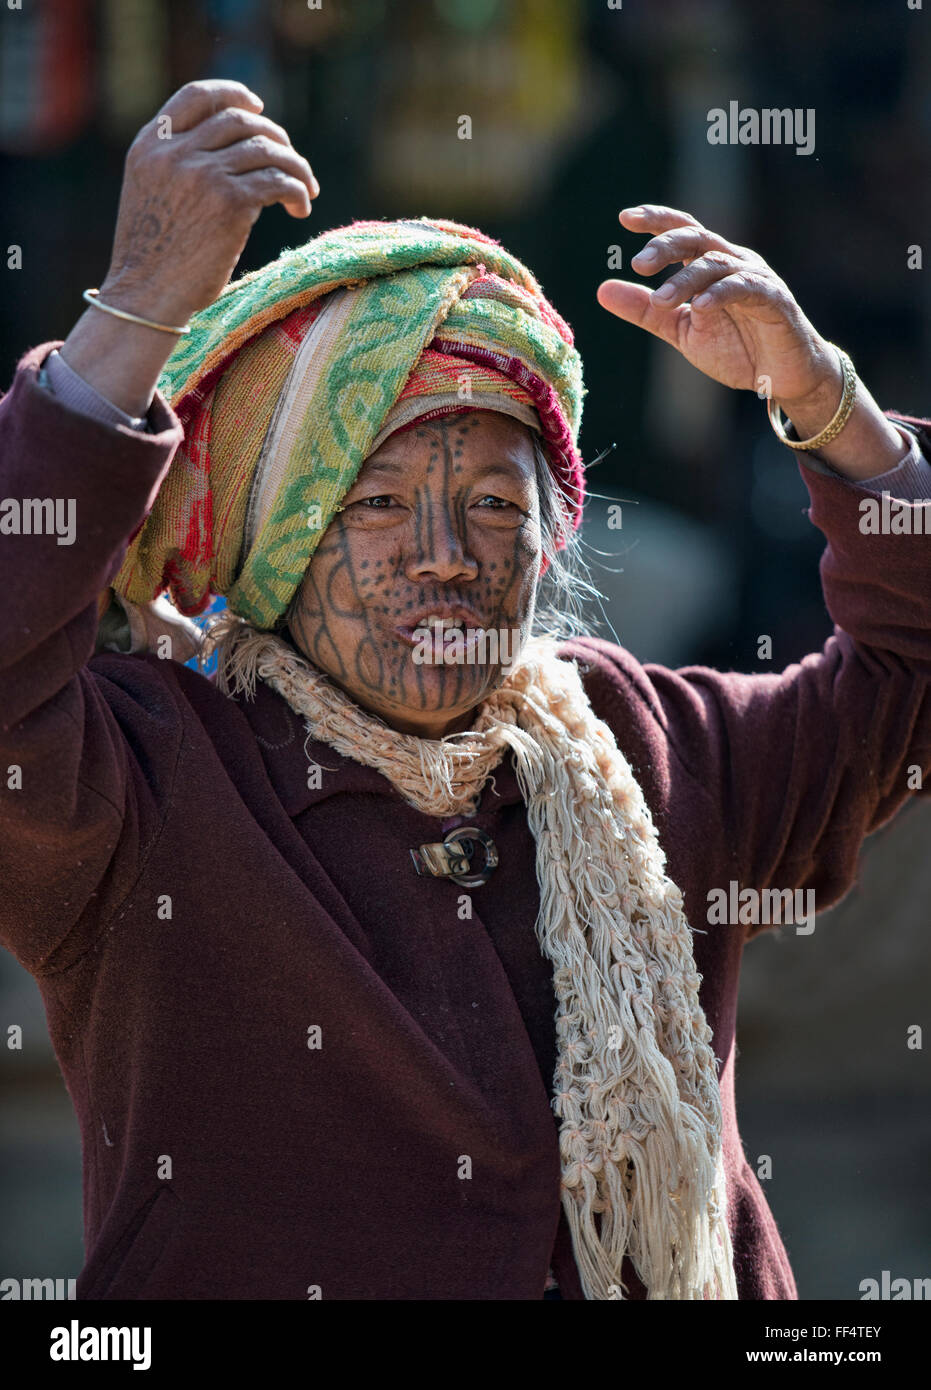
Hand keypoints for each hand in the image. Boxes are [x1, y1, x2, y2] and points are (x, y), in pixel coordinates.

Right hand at [99, 79, 319, 327]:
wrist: (144, 296)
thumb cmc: (151, 257)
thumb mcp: (150, 193)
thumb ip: (177, 163)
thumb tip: (234, 150)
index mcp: (150, 145)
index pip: (197, 96)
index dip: (233, 94)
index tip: (258, 107)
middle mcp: (175, 153)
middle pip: (240, 120)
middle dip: (275, 136)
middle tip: (291, 161)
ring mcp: (203, 175)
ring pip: (266, 149)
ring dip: (295, 166)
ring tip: (307, 188)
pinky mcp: (230, 203)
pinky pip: (278, 182)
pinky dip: (298, 191)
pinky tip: (300, 209)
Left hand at [596, 204, 839, 411]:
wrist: (782, 377)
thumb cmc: (736, 348)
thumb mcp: (681, 330)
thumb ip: (645, 311)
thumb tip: (602, 290)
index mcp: (710, 265)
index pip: (682, 232)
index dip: (657, 220)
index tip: (624, 218)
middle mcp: (733, 262)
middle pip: (697, 238)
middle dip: (666, 245)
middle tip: (638, 263)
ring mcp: (756, 278)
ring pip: (716, 264)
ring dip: (685, 279)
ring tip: (660, 299)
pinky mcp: (774, 300)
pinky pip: (746, 288)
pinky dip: (721, 293)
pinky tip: (700, 306)